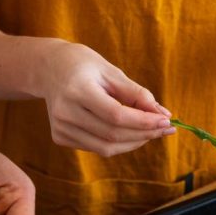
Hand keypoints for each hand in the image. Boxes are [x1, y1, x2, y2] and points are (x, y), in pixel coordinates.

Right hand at [40, 42, 174, 156]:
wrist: (49, 68)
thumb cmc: (85, 66)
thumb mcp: (112, 72)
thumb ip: (137, 94)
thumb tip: (163, 115)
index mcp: (77, 89)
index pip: (116, 115)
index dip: (143, 122)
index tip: (166, 122)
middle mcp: (65, 111)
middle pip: (112, 134)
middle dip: (144, 134)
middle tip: (165, 129)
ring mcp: (60, 127)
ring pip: (105, 148)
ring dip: (134, 143)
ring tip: (150, 132)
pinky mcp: (59, 137)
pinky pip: (96, 148)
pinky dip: (117, 144)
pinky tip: (127, 132)